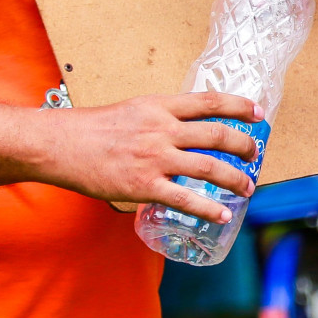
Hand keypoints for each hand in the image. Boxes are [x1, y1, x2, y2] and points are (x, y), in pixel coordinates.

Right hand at [40, 92, 261, 219]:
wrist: (60, 144)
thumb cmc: (91, 128)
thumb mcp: (132, 109)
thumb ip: (159, 118)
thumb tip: (182, 129)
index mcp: (159, 107)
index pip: (208, 102)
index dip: (238, 106)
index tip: (258, 112)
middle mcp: (162, 129)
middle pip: (217, 135)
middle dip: (243, 146)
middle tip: (254, 155)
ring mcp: (155, 158)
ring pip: (209, 168)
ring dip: (234, 179)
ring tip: (246, 188)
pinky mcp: (144, 186)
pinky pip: (185, 199)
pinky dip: (209, 209)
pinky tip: (222, 215)